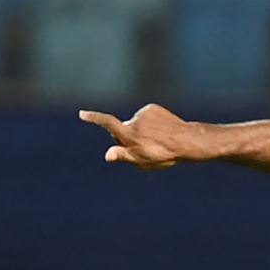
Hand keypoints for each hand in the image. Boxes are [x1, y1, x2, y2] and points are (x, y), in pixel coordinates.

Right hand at [81, 104, 198, 169]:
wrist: (187, 141)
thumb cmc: (164, 155)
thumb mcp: (143, 161)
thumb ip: (123, 156)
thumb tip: (107, 156)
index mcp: (130, 135)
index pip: (108, 124)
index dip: (94, 118)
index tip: (82, 113)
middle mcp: (134, 122)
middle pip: (122, 129)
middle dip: (128, 137)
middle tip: (145, 148)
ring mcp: (143, 114)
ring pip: (134, 123)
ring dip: (141, 131)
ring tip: (156, 140)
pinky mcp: (151, 108)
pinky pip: (144, 116)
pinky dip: (149, 123)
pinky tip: (160, 130)